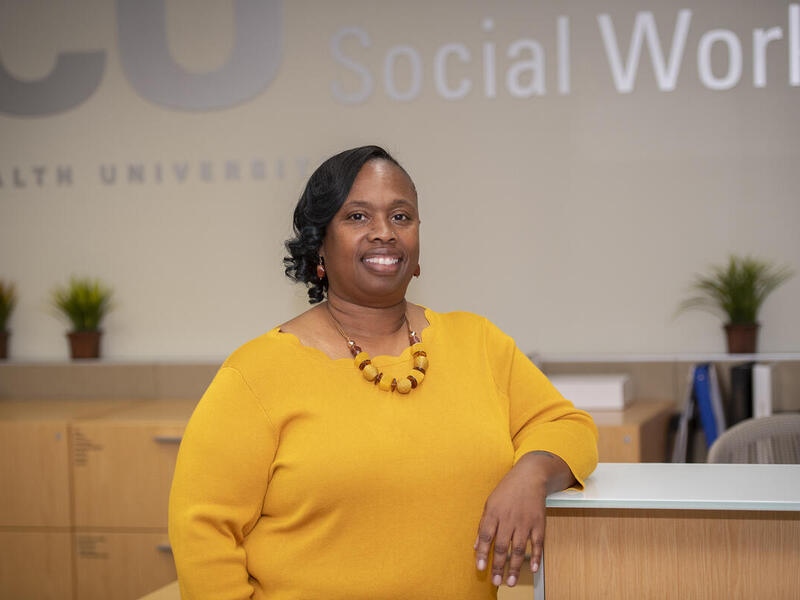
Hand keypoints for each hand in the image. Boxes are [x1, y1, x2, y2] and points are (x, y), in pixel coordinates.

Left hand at [473, 451, 573, 586]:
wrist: (530, 476)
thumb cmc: (508, 490)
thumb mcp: (490, 503)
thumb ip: (483, 524)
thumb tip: (475, 545)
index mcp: (493, 512)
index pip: (485, 536)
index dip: (482, 553)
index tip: (480, 568)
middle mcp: (509, 518)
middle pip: (502, 546)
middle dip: (498, 566)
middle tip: (495, 582)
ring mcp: (525, 521)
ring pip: (518, 549)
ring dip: (514, 567)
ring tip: (509, 582)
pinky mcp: (538, 523)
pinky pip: (537, 543)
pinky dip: (535, 556)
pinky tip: (531, 568)